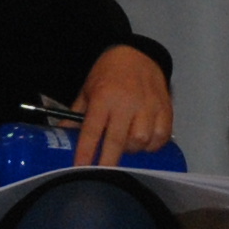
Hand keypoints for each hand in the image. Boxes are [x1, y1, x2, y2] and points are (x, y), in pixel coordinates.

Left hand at [71, 44, 173, 165]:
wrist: (137, 54)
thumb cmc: (108, 75)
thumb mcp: (87, 91)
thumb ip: (76, 115)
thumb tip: (62, 138)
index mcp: (104, 97)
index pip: (92, 129)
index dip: (86, 151)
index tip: (80, 168)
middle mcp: (127, 102)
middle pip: (118, 140)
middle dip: (108, 161)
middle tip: (102, 174)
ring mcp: (148, 105)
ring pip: (142, 140)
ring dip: (132, 150)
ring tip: (126, 146)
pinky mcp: (165, 107)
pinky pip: (161, 136)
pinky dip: (153, 145)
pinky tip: (145, 143)